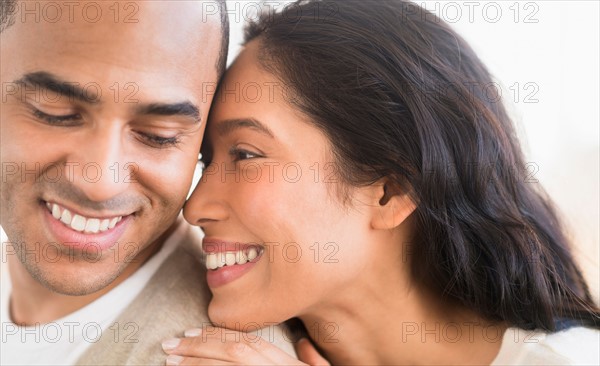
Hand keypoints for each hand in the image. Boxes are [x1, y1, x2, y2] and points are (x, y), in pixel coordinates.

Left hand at [161, 326, 328, 364]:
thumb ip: (311, 359)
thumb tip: (302, 344)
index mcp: (286, 363)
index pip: (248, 342)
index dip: (218, 335)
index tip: (190, 332)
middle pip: (234, 353)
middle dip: (198, 347)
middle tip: (169, 345)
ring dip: (195, 365)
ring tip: (170, 362)